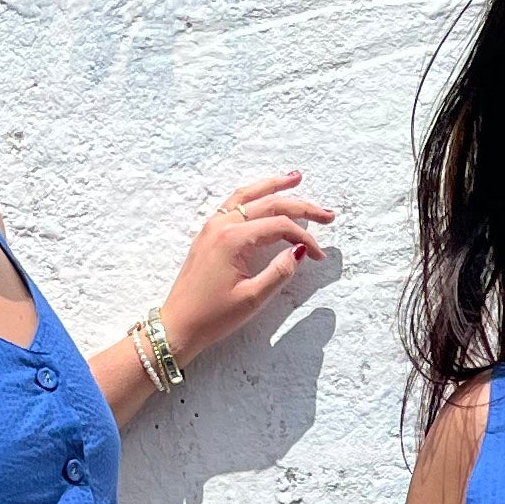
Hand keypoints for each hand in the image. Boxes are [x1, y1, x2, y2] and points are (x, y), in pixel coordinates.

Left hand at [159, 173, 335, 362]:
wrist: (177, 326)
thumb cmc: (212, 317)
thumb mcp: (252, 299)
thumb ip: (279, 272)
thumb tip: (300, 251)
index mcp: (233, 240)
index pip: (279, 226)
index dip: (305, 238)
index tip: (320, 256)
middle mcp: (221, 225)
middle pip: (268, 204)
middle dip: (301, 206)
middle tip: (327, 213)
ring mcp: (212, 227)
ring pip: (248, 196)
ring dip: (273, 186)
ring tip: (295, 178)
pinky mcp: (208, 234)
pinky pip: (233, 204)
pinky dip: (253, 196)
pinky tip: (264, 196)